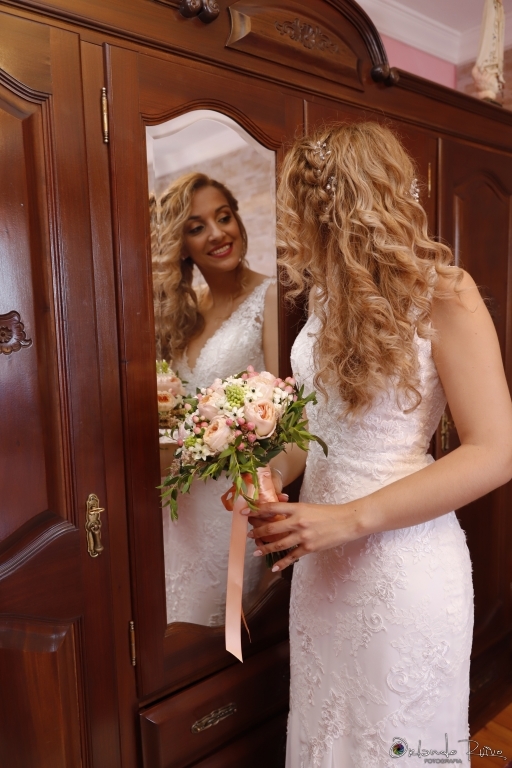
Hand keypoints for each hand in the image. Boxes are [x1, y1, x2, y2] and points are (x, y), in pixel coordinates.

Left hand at [245, 500, 361, 570]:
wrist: (347, 521)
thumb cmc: (329, 513)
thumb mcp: (309, 507)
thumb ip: (294, 511)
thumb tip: (279, 515)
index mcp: (297, 508)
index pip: (272, 508)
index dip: (257, 510)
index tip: (245, 512)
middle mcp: (298, 521)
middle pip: (272, 527)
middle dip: (258, 532)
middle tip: (249, 535)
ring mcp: (303, 535)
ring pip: (279, 543)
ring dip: (266, 548)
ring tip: (256, 552)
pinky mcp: (309, 547)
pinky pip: (292, 556)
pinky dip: (282, 562)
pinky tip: (274, 568)